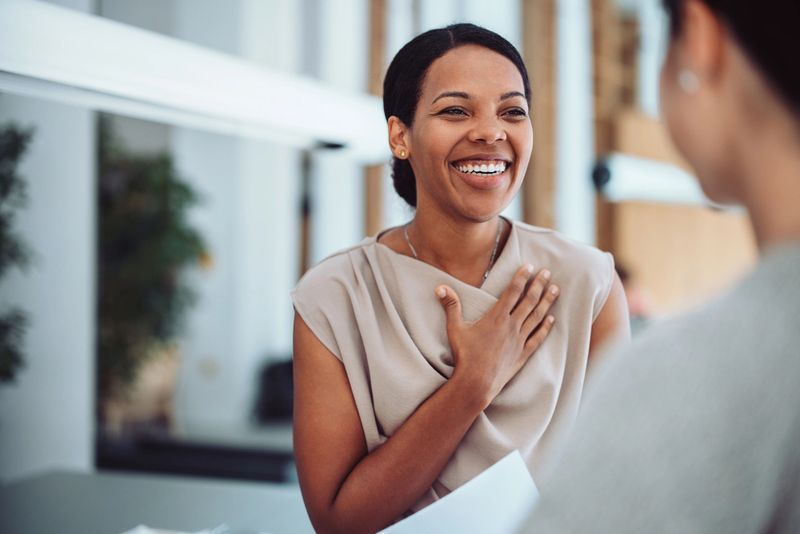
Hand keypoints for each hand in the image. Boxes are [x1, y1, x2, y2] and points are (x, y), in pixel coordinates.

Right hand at [437, 265, 558, 405]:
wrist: (477, 382)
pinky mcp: (522, 354)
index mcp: (496, 317)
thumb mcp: (455, 329)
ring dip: (547, 302)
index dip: (521, 277)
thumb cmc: (465, 355)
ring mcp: (519, 340)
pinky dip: (546, 328)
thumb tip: (440, 287)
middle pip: (529, 300)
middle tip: (547, 272)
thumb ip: (450, 306)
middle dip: (539, 284)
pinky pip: (537, 338)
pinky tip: (552, 319)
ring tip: (555, 290)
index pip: (513, 291)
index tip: (529, 266)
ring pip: (537, 316)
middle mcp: (511, 326)